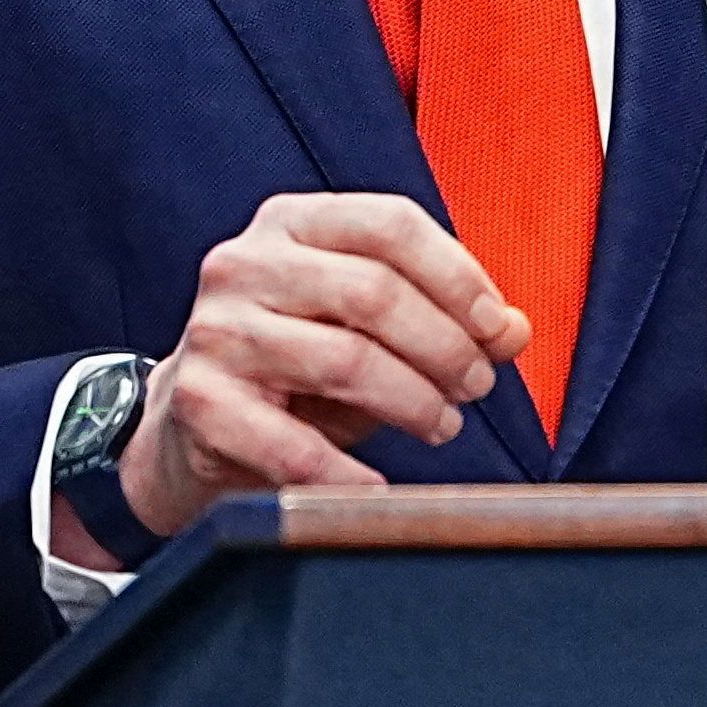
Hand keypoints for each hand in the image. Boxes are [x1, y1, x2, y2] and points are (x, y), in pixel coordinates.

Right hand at [58, 192, 531, 566]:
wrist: (192, 423)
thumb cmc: (297, 367)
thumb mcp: (370, 327)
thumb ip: (447, 319)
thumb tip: (514, 331)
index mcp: (291, 223)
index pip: (390, 223)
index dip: (458, 276)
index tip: (495, 328)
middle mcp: (244, 264)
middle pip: (373, 292)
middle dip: (445, 345)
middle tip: (476, 387)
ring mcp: (216, 331)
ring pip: (344, 361)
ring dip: (413, 401)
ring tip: (441, 425)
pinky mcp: (200, 402)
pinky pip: (293, 443)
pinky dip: (348, 471)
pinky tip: (377, 483)